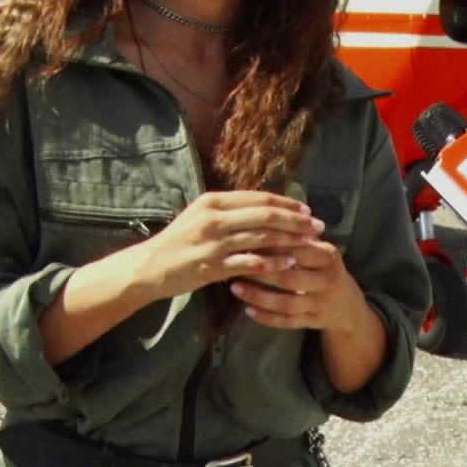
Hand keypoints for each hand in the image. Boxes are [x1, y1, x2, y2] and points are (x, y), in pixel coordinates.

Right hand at [135, 191, 324, 299]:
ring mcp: (212, 242)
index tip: (307, 209)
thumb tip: (263, 207)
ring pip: (260, 237)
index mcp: (213, 202)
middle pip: (264, 215)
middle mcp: (213, 218)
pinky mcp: (211, 266)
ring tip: (310, 243)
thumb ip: (229, 211)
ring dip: (289, 240)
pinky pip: (249, 262)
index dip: (286, 203)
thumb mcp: (200, 217)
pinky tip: (288, 264)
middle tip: (318, 225)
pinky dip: (271, 262)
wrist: (149, 268)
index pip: (258, 198)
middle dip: (295, 220)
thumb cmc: (178, 243)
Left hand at [228, 240, 369, 331]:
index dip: (271, 245)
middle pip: (290, 278)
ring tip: (234, 287)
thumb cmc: (323, 268)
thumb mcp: (319, 249)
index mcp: (329, 257)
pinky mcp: (314, 322)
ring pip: (286, 303)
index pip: (298, 249)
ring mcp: (321, 304)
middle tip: (235, 265)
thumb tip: (261, 215)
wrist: (347, 304)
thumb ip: (297, 236)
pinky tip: (248, 310)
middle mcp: (328, 280)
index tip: (245, 240)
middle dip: (260, 272)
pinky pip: (287, 322)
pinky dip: (266, 317)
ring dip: (258, 296)